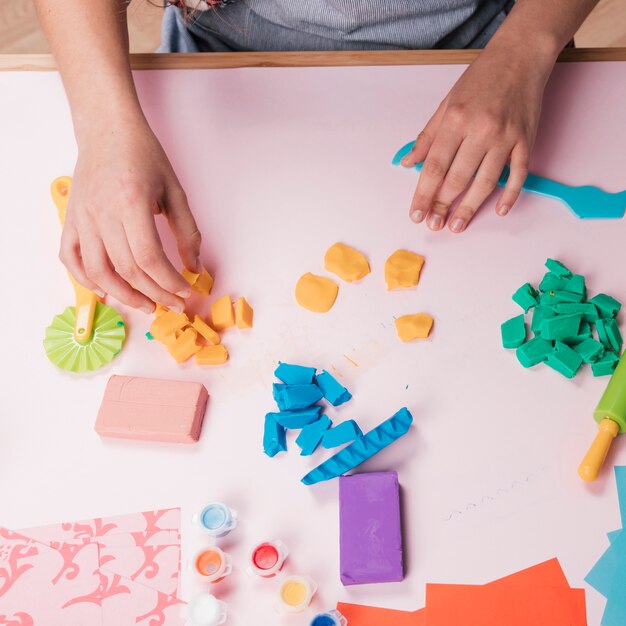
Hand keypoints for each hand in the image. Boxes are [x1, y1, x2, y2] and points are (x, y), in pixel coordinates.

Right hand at [60, 117, 201, 311]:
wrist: (107, 129)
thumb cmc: (142, 155)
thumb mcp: (174, 190)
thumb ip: (187, 231)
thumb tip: (195, 266)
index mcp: (131, 203)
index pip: (149, 258)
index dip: (168, 282)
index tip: (184, 291)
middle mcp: (102, 213)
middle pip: (127, 269)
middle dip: (154, 293)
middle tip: (172, 304)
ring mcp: (82, 217)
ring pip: (98, 271)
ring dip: (123, 295)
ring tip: (145, 304)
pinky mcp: (72, 219)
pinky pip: (71, 258)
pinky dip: (86, 279)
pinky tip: (106, 291)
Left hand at [402, 43, 550, 232]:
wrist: (521, 56)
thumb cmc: (481, 79)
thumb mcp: (446, 103)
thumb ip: (427, 137)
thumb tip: (408, 163)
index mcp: (456, 120)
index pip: (434, 167)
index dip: (424, 194)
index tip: (416, 214)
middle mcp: (481, 130)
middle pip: (457, 179)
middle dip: (442, 206)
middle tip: (434, 225)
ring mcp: (506, 137)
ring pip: (485, 182)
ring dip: (470, 208)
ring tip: (456, 225)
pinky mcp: (527, 140)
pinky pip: (518, 175)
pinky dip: (509, 195)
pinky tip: (499, 210)